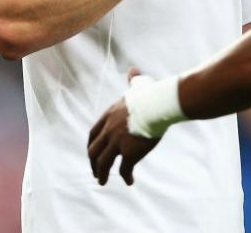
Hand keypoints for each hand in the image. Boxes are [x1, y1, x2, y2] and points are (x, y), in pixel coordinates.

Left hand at [88, 69, 160, 185]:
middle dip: (93, 162)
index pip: (93, 133)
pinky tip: (130, 181)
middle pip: (94, 151)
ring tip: (102, 181)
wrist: (159, 105)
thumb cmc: (151, 94)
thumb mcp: (137, 85)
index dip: (91, 144)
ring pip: (103, 163)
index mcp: (109, 116)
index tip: (92, 152)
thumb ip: (133, 79)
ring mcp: (118, 143)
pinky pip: (124, 170)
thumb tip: (133, 69)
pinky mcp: (130, 154)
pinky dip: (125, 177)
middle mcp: (109, 131)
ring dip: (101, 174)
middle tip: (95, 171)